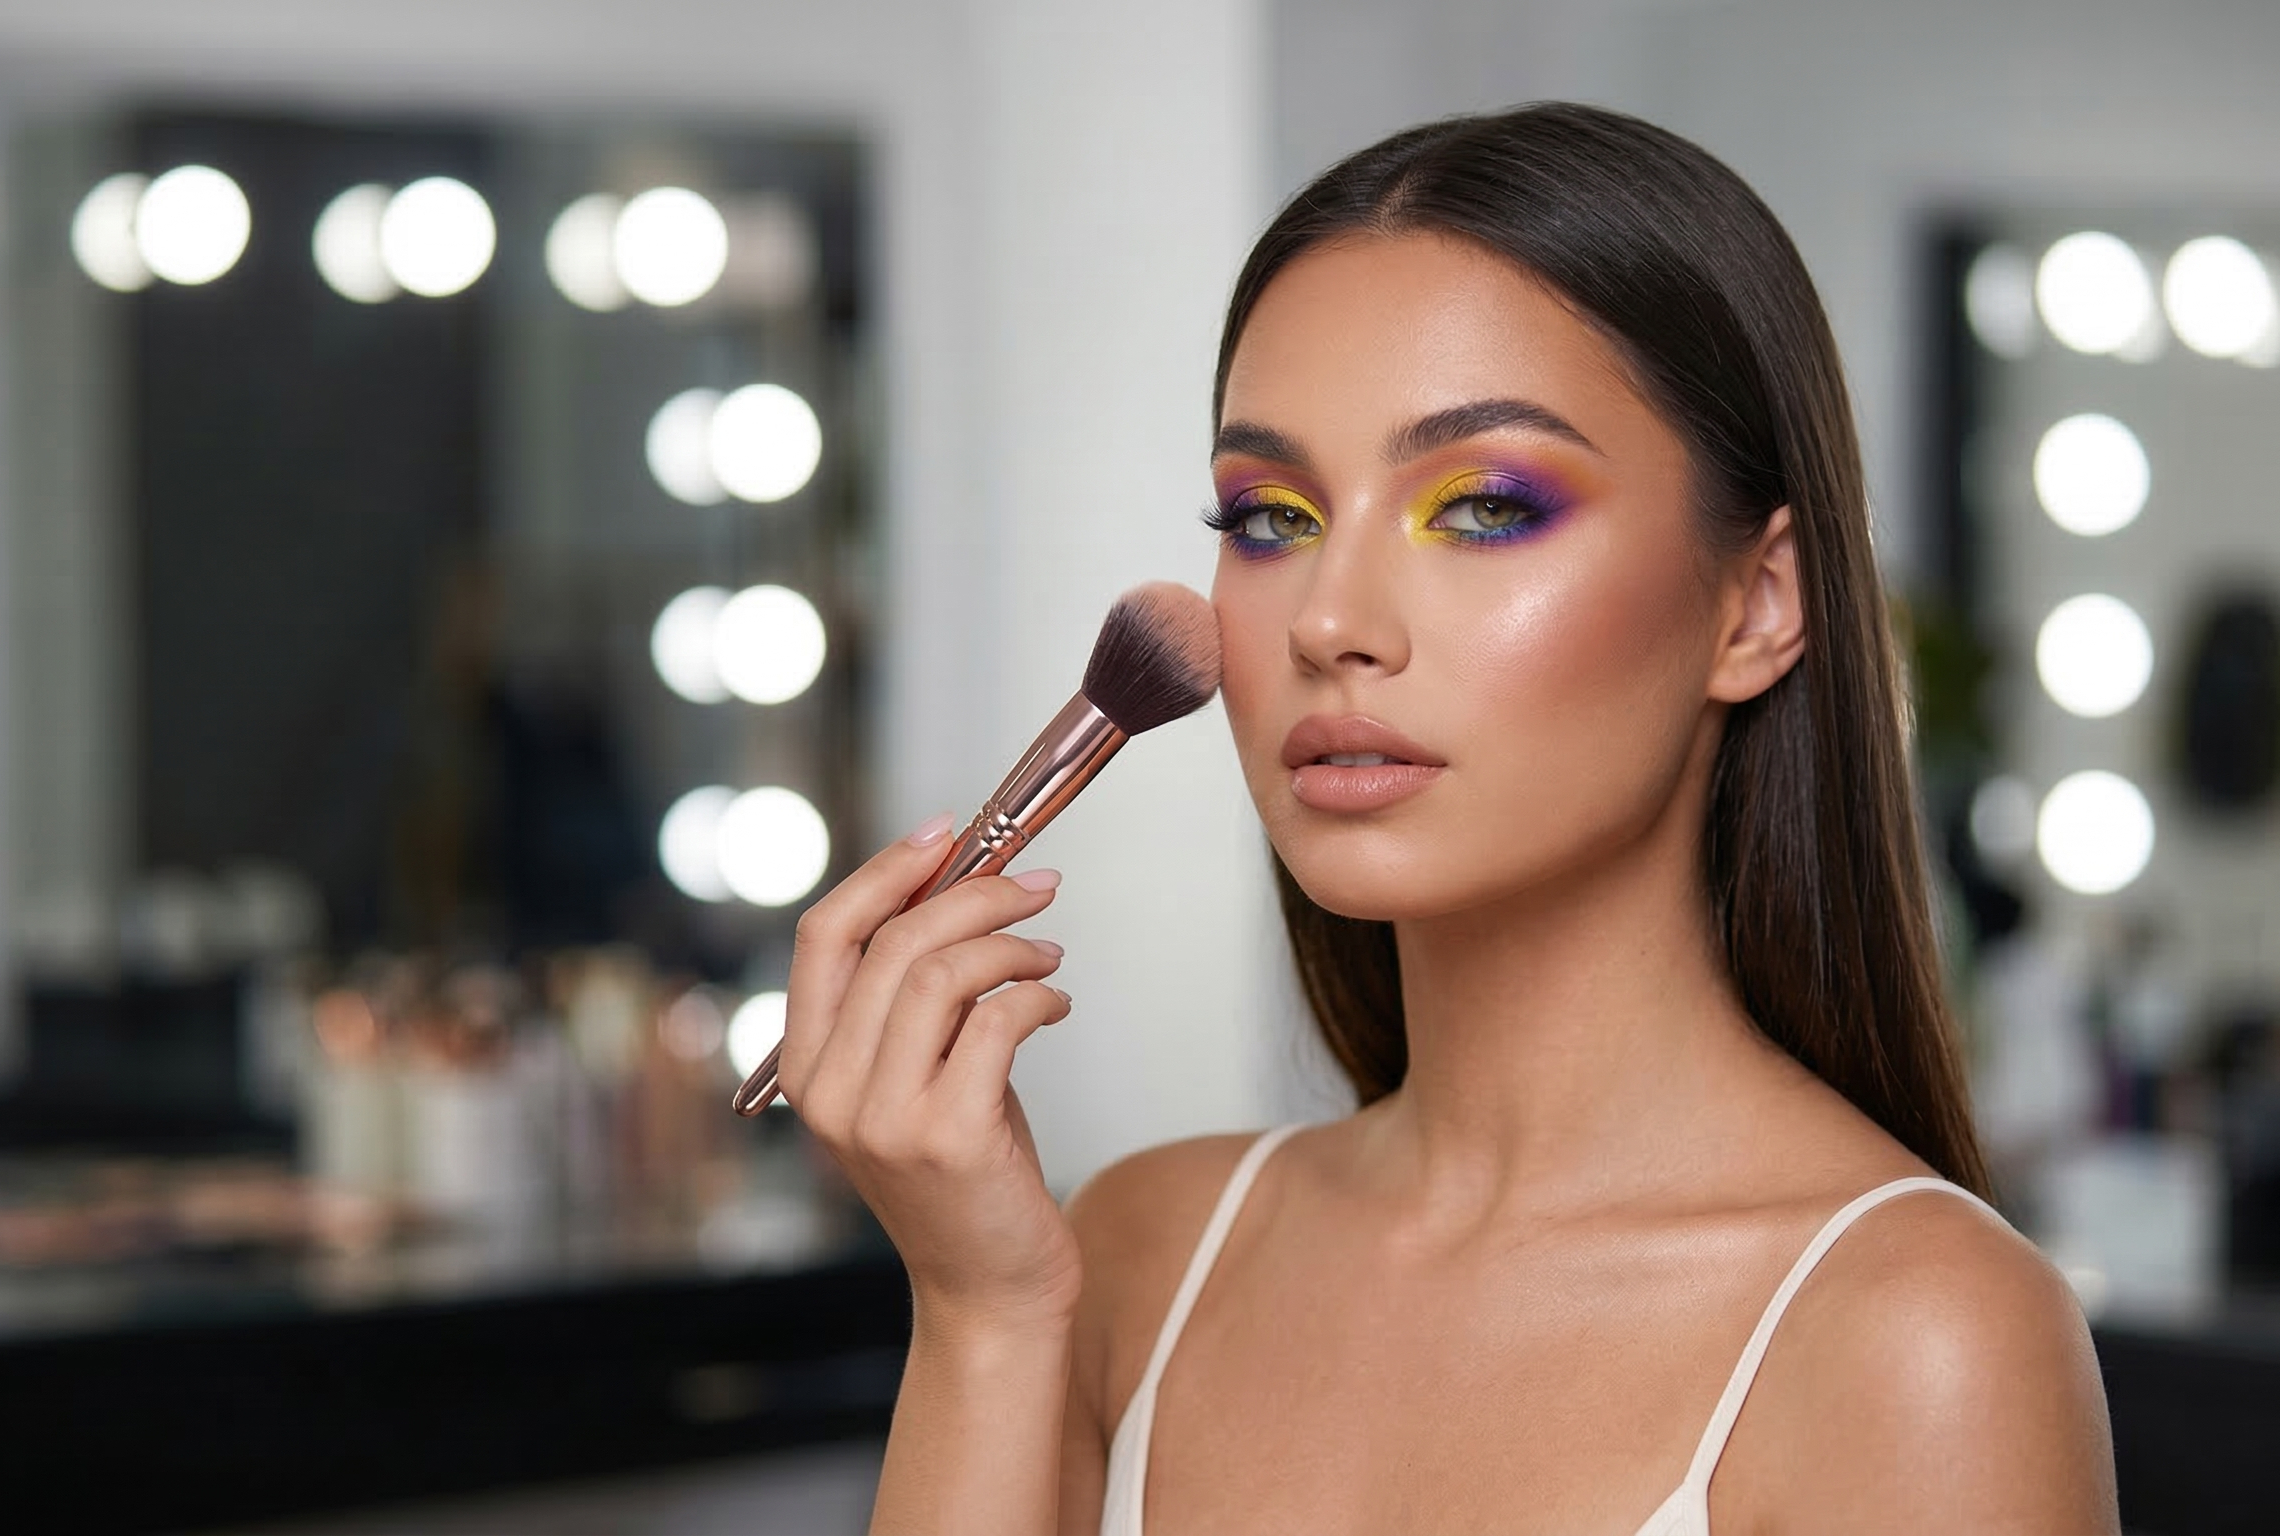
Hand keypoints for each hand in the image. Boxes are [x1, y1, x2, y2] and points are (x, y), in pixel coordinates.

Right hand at [777, 816, 1081, 1331]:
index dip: (885, 871)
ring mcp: (883, 1118)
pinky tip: (1056, 1003)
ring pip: (941, 974)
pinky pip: (997, 1022)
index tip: (946, 832)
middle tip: (1036, 887)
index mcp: (807, 1067)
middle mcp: (830, 1092)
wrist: (990, 1289)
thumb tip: (962, 883)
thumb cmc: (966, 1173)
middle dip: (975, 894)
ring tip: (1049, 954)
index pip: (824, 937)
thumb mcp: (918, 1076)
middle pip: (893, 943)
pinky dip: (1037, 994)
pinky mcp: (947, 1138)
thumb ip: (916, 999)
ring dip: (1010, 944)